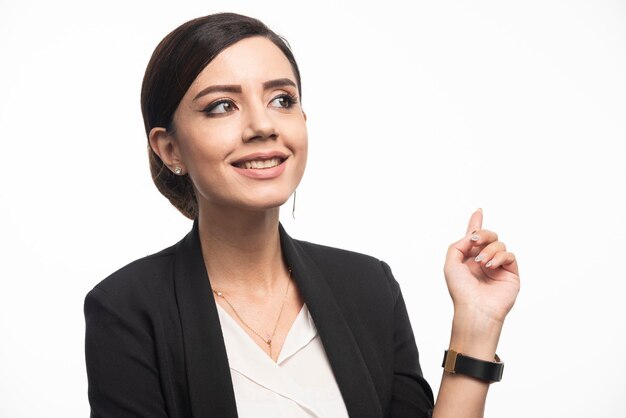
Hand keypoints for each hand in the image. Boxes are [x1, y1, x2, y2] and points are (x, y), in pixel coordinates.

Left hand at [444, 209, 519, 323]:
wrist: (475, 308)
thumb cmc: (461, 290)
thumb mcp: (451, 263)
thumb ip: (459, 244)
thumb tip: (474, 235)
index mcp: (469, 259)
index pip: (475, 238)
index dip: (476, 224)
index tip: (479, 211)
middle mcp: (484, 261)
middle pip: (489, 237)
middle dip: (483, 234)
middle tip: (476, 240)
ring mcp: (498, 267)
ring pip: (499, 244)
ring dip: (489, 250)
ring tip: (482, 263)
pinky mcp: (511, 273)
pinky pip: (509, 255)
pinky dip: (500, 257)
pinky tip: (491, 266)